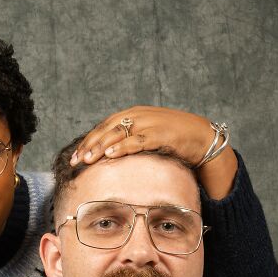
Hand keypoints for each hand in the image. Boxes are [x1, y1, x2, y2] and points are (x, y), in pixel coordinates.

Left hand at [70, 105, 237, 198]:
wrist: (202, 137)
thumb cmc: (173, 140)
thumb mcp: (147, 138)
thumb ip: (130, 143)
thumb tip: (109, 161)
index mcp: (133, 114)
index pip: (104, 127)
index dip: (88, 141)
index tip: (75, 157)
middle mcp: (139, 115)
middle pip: (107, 129)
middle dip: (90, 145)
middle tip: (76, 161)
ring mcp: (150, 123)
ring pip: (119, 133)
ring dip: (101, 146)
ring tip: (87, 159)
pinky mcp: (161, 134)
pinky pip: (138, 140)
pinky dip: (123, 147)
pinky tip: (110, 155)